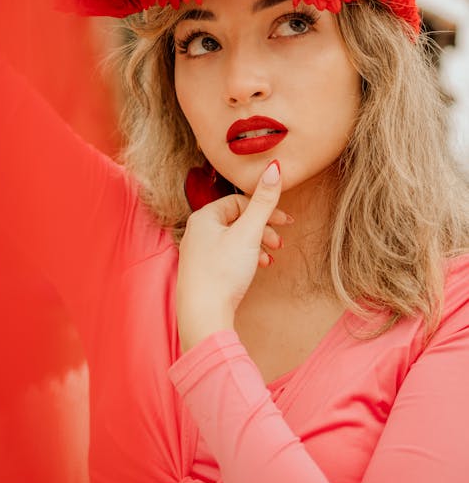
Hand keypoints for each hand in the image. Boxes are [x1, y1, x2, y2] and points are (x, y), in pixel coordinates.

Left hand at [176, 161, 289, 352]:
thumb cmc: (222, 272)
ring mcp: (198, 252)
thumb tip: (274, 166)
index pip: (239, 202)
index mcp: (204, 217)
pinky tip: (257, 268)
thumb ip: (263, 201)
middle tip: (279, 242)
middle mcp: (197, 231)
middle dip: (262, 229)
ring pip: (235, 239)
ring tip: (269, 258)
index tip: (285, 222)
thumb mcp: (248, 233)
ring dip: (256, 245)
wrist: (203, 315)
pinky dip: (246, 258)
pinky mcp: (203, 272)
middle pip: (237, 220)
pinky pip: (228, 255)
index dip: (264, 209)